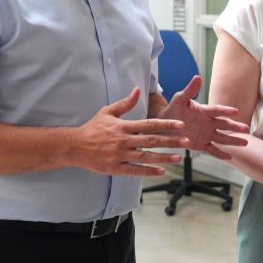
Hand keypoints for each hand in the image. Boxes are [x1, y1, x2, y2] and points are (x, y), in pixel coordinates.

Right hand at [71, 87, 189, 176]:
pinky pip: (135, 170)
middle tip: (186, 141)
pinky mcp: (115, 168)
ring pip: (146, 157)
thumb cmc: (93, 128)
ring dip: (163, 157)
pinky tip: (161, 171)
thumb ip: (124, 103)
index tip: (180, 125)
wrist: (75, 146)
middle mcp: (123, 140)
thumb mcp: (107, 112)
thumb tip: (137, 90)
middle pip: (151, 140)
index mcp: (123, 126)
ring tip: (178, 157)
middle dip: (171, 141)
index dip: (166, 124)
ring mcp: (119, 155)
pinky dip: (148, 171)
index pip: (149, 124)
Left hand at [157, 76, 249, 159]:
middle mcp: (209, 123)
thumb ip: (189, 91)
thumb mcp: (179, 100)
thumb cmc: (173, 110)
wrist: (165, 125)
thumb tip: (197, 77)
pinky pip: (213, 149)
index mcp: (205, 111)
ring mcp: (207, 134)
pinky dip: (220, 154)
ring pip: (222, 137)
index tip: (235, 112)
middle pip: (224, 124)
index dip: (226, 111)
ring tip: (245, 143)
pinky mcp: (202, 144)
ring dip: (233, 140)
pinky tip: (230, 157)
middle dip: (235, 127)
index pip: (217, 110)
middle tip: (246, 129)